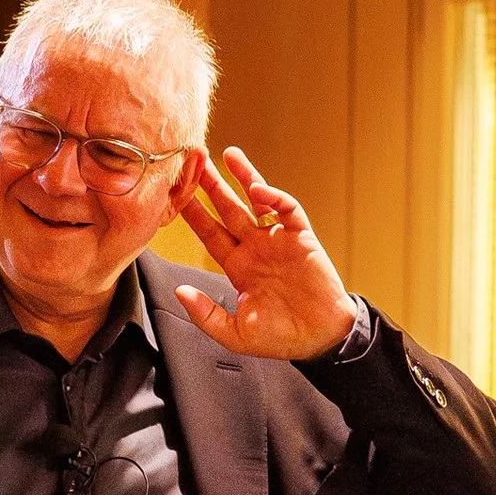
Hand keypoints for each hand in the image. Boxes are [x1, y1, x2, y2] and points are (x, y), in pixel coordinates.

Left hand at [174, 147, 357, 360]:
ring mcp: (279, 240)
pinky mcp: (302, 237)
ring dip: (243, 177)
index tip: (174, 194)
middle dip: (210, 185)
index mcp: (239, 268)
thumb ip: (206, 314)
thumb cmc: (282, 338)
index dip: (192, 213)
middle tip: (193, 160)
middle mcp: (256, 248)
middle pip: (228, 208)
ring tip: (227, 155)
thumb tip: (181, 292)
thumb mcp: (235, 334)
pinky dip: (275, 197)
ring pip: (256, 200)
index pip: (210, 233)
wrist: (321, 339)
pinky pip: (287, 209)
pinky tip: (259, 190)